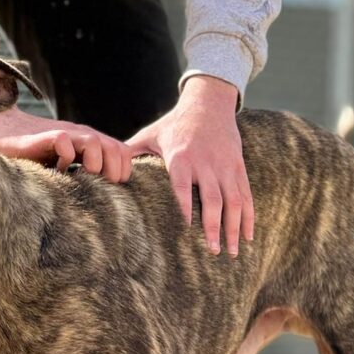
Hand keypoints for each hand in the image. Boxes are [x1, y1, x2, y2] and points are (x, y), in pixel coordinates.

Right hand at [0, 107, 134, 183]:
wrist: (6, 135)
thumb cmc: (36, 156)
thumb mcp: (66, 166)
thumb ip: (83, 174)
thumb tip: (103, 201)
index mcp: (90, 143)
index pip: (122, 151)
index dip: (123, 170)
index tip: (112, 188)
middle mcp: (81, 136)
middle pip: (115, 147)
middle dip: (112, 171)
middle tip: (98, 187)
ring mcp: (65, 134)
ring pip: (94, 142)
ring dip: (93, 164)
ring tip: (79, 177)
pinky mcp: (45, 136)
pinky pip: (64, 143)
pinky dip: (65, 159)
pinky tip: (56, 170)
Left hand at [124, 75, 252, 256]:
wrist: (210, 101)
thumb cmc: (174, 123)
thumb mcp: (151, 134)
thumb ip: (130, 153)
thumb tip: (104, 171)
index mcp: (181, 158)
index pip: (182, 187)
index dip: (184, 208)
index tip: (184, 231)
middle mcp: (206, 163)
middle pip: (212, 199)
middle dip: (213, 227)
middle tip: (212, 251)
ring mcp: (225, 166)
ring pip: (233, 201)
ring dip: (234, 228)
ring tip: (232, 252)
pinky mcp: (238, 167)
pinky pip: (246, 195)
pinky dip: (248, 217)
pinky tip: (248, 236)